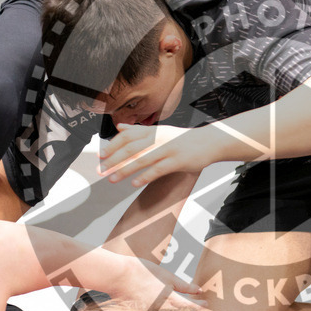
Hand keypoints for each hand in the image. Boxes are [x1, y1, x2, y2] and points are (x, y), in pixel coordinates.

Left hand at [99, 124, 216, 186]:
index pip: (128, 136)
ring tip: (112, 178)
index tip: (101, 156)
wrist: (209, 141)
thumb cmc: (182, 139)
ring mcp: (168, 149)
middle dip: (113, 160)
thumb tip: (119, 127)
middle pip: (131, 148)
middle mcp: (158, 138)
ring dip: (125, 169)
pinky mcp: (178, 161)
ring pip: (142, 159)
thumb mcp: (160, 131)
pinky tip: (134, 183)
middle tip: (101, 170)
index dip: (112, 145)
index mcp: (153, 131)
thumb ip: (139, 130)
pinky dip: (145, 176)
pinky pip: (158, 169)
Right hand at [109, 254, 204, 310]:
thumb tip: (199, 289)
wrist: (119, 276)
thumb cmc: (143, 273)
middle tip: (197, 306)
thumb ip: (184, 285)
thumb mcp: (167, 276)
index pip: (191, 308)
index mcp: (170, 301)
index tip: (206, 304)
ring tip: (182, 308)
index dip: (200, 306)